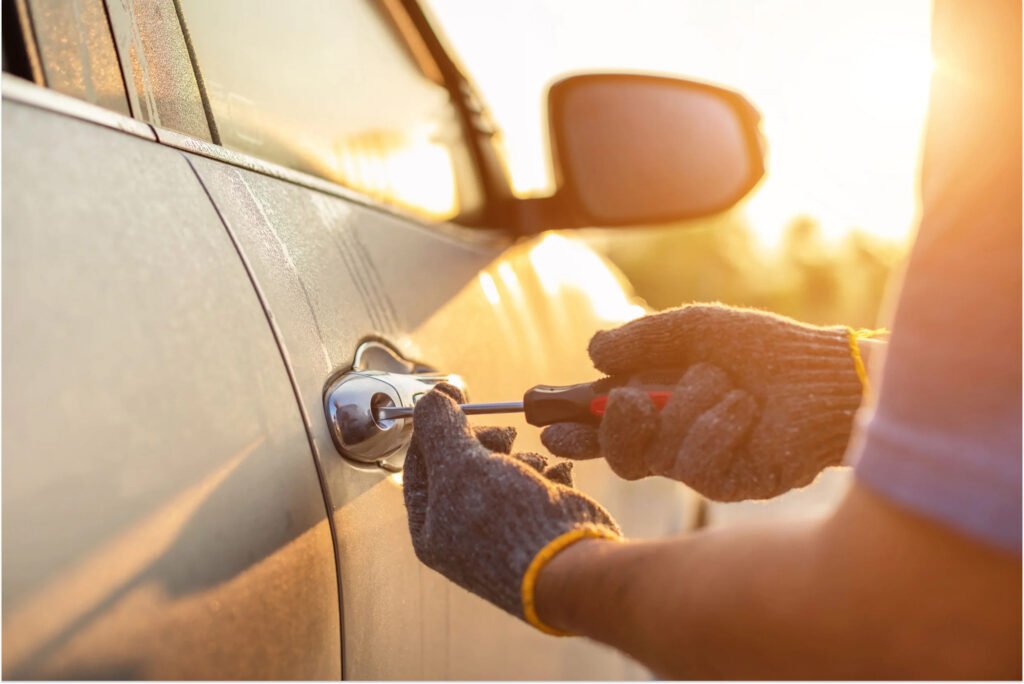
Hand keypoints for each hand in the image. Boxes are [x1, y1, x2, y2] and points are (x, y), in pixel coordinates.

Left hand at [403, 384, 620, 633]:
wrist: (571, 563)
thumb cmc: (506, 521)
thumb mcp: (459, 464)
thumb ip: (439, 427)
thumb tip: (429, 398)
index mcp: (431, 529)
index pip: (420, 464)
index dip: (436, 427)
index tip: (454, 398)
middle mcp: (463, 534)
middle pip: (464, 465)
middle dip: (486, 443)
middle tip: (503, 434)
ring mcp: (504, 530)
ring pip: (503, 471)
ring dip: (520, 458)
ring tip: (534, 467)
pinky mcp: (539, 525)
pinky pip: (537, 485)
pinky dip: (548, 475)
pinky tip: (556, 477)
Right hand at [541, 304, 870, 500]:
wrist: (828, 376)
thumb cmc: (766, 349)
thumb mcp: (696, 329)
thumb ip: (643, 337)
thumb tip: (592, 353)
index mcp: (659, 402)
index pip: (602, 421)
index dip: (569, 422)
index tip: (540, 414)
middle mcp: (673, 438)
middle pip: (616, 453)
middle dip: (604, 428)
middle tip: (619, 400)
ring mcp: (699, 465)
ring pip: (654, 452)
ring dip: (688, 405)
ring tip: (726, 383)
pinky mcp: (728, 484)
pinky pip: (696, 462)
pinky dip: (717, 425)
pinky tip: (744, 409)